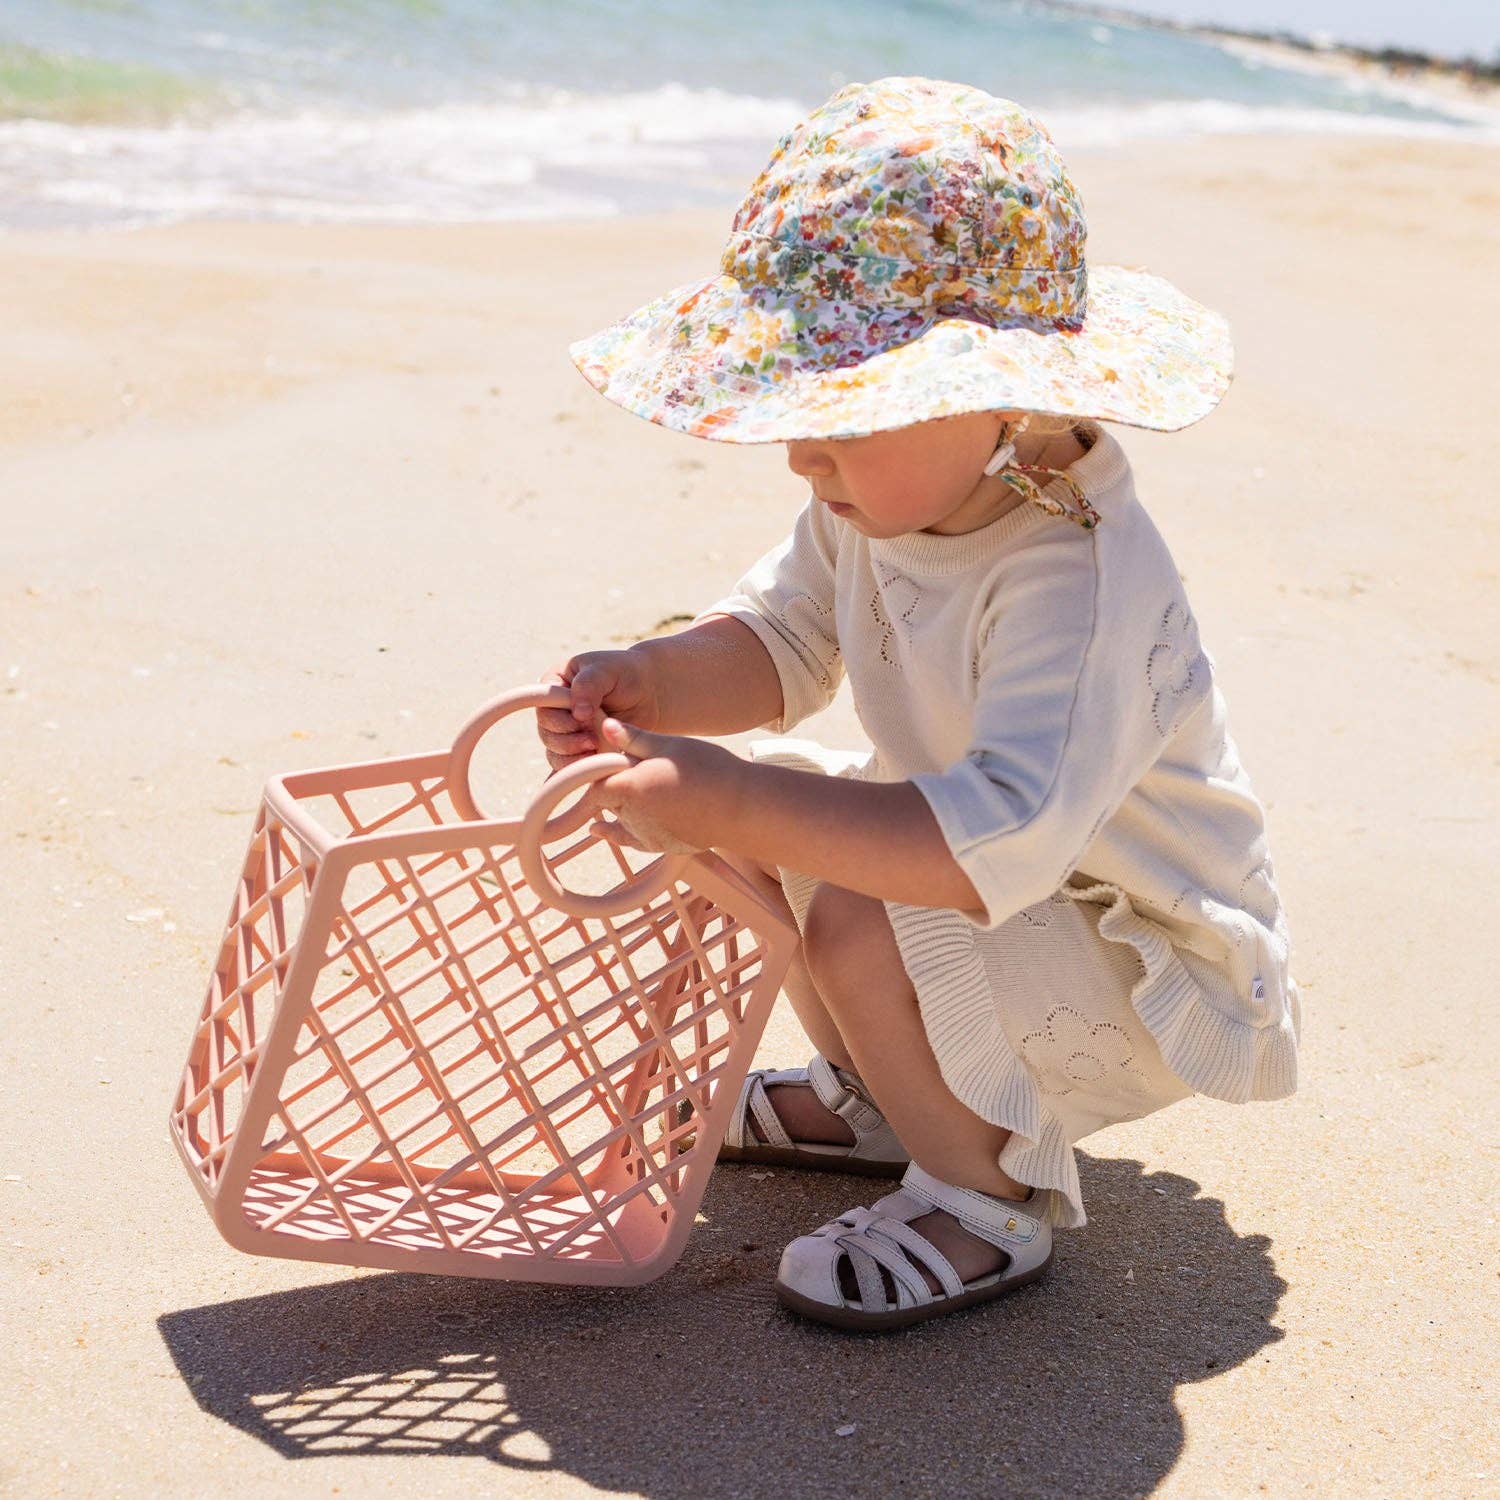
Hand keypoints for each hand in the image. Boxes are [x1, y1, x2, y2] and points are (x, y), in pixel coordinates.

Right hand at [535, 648, 661, 773]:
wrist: (651, 693)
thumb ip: (588, 686)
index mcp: (556, 686)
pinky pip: (570, 768)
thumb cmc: (627, 674)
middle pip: (546, 734)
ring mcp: (569, 733)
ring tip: (597, 749)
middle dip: (567, 741)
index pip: (543, 707)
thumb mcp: (606, 671)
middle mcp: (557, 711)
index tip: (583, 718)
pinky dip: (579, 771)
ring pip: (555, 754)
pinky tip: (593, 768)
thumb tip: (578, 714)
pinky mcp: (582, 751)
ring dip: (573, 757)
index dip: (559, 718)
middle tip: (592, 739)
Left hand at [580, 718, 743, 854]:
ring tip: (620, 791)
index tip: (604, 759)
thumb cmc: (708, 769)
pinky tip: (603, 831)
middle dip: (610, 786)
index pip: (594, 781)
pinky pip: (631, 840)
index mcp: (628, 787)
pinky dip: (617, 834)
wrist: (741, 807)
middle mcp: (631, 815)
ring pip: (618, 818)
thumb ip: (633, 739)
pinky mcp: (661, 846)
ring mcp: (646, 834)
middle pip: (606, 800)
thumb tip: (605, 725)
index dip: (596, 770)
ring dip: (618, 806)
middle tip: (626, 768)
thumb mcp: (669, 745)